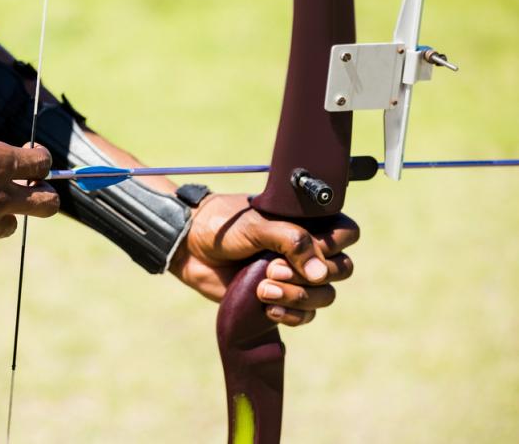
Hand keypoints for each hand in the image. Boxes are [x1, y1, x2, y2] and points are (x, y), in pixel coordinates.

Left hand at [168, 193, 357, 325]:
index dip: (334, 244)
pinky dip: (291, 315)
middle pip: (342, 269)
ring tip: (262, 288)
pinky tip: (267, 309)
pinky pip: (305, 316)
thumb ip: (292, 241)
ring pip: (324, 296)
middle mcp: (306, 250)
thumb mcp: (256, 225)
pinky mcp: (280, 300)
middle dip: (310, 275)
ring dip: (298, 296)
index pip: (347, 233)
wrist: (190, 247)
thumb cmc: (222, 227)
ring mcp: (295, 276)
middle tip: (273, 269)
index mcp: (306, 223)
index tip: (309, 246)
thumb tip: (322, 274)